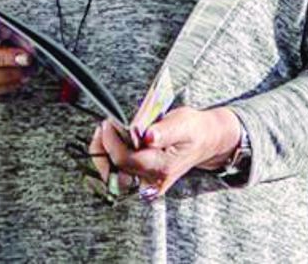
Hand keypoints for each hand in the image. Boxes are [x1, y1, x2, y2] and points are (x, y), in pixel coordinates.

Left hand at [87, 106, 240, 200]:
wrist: (204, 141)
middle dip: (103, 150)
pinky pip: (119, 175)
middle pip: (116, 172)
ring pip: (114, 177)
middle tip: (103, 128)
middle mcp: (153, 181)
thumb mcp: (183, 123)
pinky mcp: (142, 180)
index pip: (127, 160)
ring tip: (104, 134)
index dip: (112, 142)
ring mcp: (147, 184)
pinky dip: (110, 159)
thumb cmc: (193, 130)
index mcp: (163, 168)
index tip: (109, 123)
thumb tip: (149, 136)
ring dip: (103, 156)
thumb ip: (165, 131)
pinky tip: (111, 142)